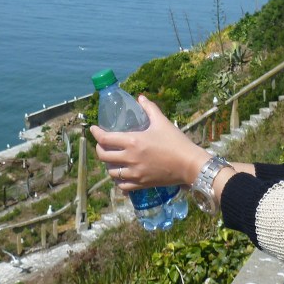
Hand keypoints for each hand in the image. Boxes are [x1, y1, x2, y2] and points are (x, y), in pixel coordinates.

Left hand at [90, 95, 211, 193]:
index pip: (105, 138)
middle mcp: (130, 158)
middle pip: (104, 156)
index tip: (93, 129)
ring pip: (111, 172)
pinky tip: (120, 175)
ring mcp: (134, 173)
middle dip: (99, 148)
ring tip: (111, 159)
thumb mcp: (162, 122)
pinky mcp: (141, 184)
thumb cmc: (176, 142)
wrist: (189, 165)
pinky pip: (122, 185)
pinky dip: (118, 180)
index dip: (96, 133)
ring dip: (108, 164)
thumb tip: (140, 98)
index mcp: (133, 142)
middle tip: (102, 144)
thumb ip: (149, 108)